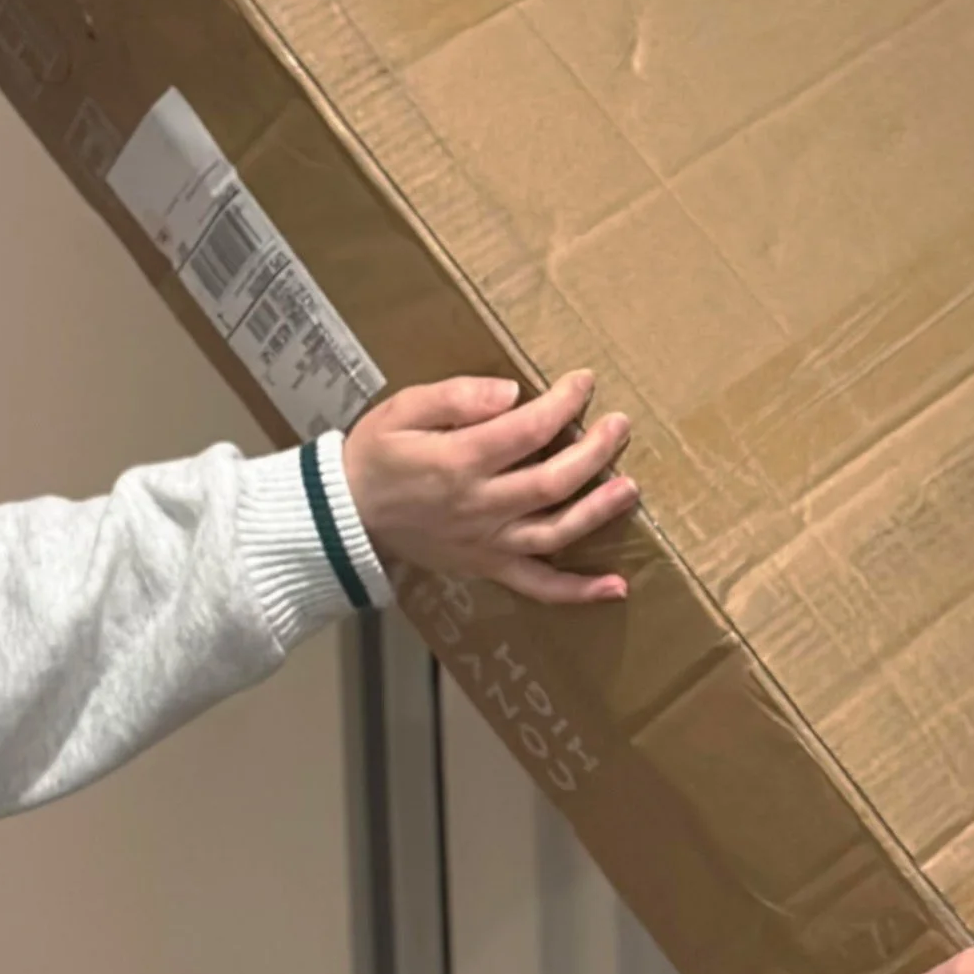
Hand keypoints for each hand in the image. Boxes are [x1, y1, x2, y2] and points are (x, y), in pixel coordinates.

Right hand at [341, 368, 636, 606]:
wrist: (343, 515)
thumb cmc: (376, 454)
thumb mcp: (403, 409)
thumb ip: (456, 397)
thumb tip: (511, 393)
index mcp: (459, 461)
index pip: (528, 430)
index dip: (563, 403)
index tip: (584, 382)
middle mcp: (479, 505)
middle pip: (553, 480)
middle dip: (595, 450)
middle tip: (619, 425)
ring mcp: (487, 542)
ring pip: (555, 531)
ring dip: (598, 511)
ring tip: (630, 487)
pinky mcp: (488, 566)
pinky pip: (538, 585)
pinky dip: (578, 591)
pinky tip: (617, 587)